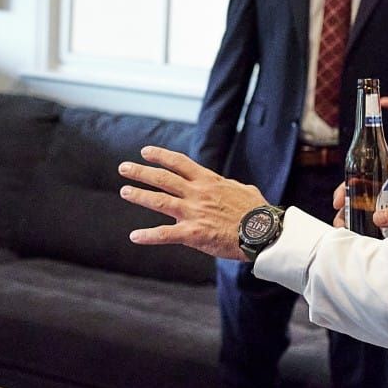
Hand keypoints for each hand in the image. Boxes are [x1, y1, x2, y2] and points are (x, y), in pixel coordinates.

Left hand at [119, 146, 267, 261]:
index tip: (145, 151)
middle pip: (163, 178)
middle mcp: (197, 193)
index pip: (179, 162)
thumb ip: (229, 186)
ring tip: (125, 191)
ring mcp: (194, 212)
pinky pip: (165, 234)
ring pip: (159, 201)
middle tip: (124, 168)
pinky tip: (134, 236)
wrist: (263, 232)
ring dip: (139, 195)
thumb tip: (227, 184)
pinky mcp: (194, 233)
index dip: (160, 156)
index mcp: (208, 181)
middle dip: (141, 172)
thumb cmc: (257, 213)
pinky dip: (148, 235)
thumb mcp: (243, 190)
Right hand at [334, 183, 387, 242]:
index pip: (357, 185)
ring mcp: (373, 219)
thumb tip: (377, 217)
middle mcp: (374, 205)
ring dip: (346, 226)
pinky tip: (353, 242)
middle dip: (341, 213)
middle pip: (349, 204)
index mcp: (382, 193)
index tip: (338, 201)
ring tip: (348, 235)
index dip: (344, 190)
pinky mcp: (373, 234)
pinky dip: (353, 236)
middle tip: (342, 225)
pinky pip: (358, 233)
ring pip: (351, 220)